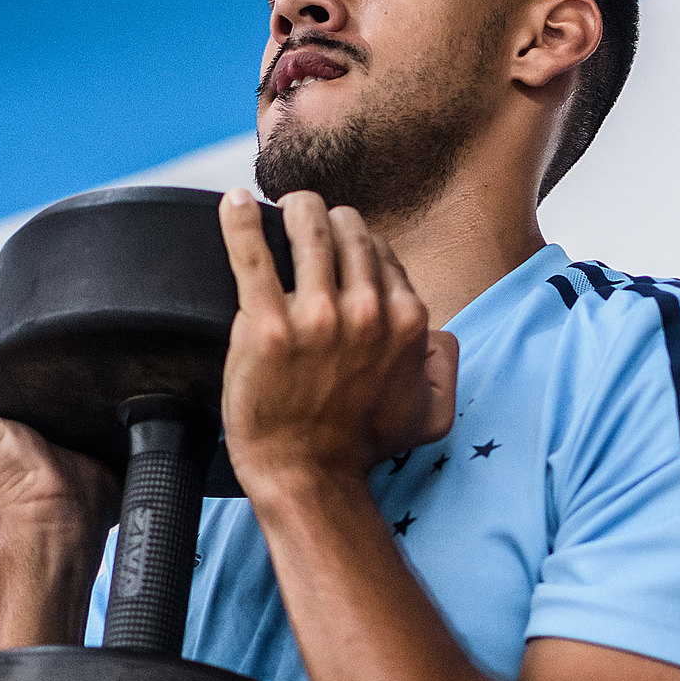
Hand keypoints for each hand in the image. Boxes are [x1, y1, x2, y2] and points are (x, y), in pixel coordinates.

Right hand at [0, 255, 121, 536]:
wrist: (64, 522)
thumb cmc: (90, 493)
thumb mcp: (110, 429)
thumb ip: (124, 397)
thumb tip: (175, 370)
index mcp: (15, 409)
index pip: (29, 350)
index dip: (49, 315)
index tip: (76, 274)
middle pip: (7, 337)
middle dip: (28, 299)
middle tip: (62, 251)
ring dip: (7, 294)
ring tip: (33, 252)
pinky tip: (0, 267)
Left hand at [217, 188, 456, 493]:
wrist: (307, 476)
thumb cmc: (361, 447)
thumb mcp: (431, 413)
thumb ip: (445, 366)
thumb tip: (436, 334)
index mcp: (405, 322)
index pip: (381, 255)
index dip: (358, 247)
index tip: (339, 250)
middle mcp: (365, 312)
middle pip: (348, 233)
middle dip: (329, 219)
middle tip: (308, 221)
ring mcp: (315, 316)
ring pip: (308, 230)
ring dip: (295, 210)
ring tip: (280, 208)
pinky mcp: (266, 325)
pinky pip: (252, 254)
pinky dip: (241, 222)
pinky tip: (234, 205)